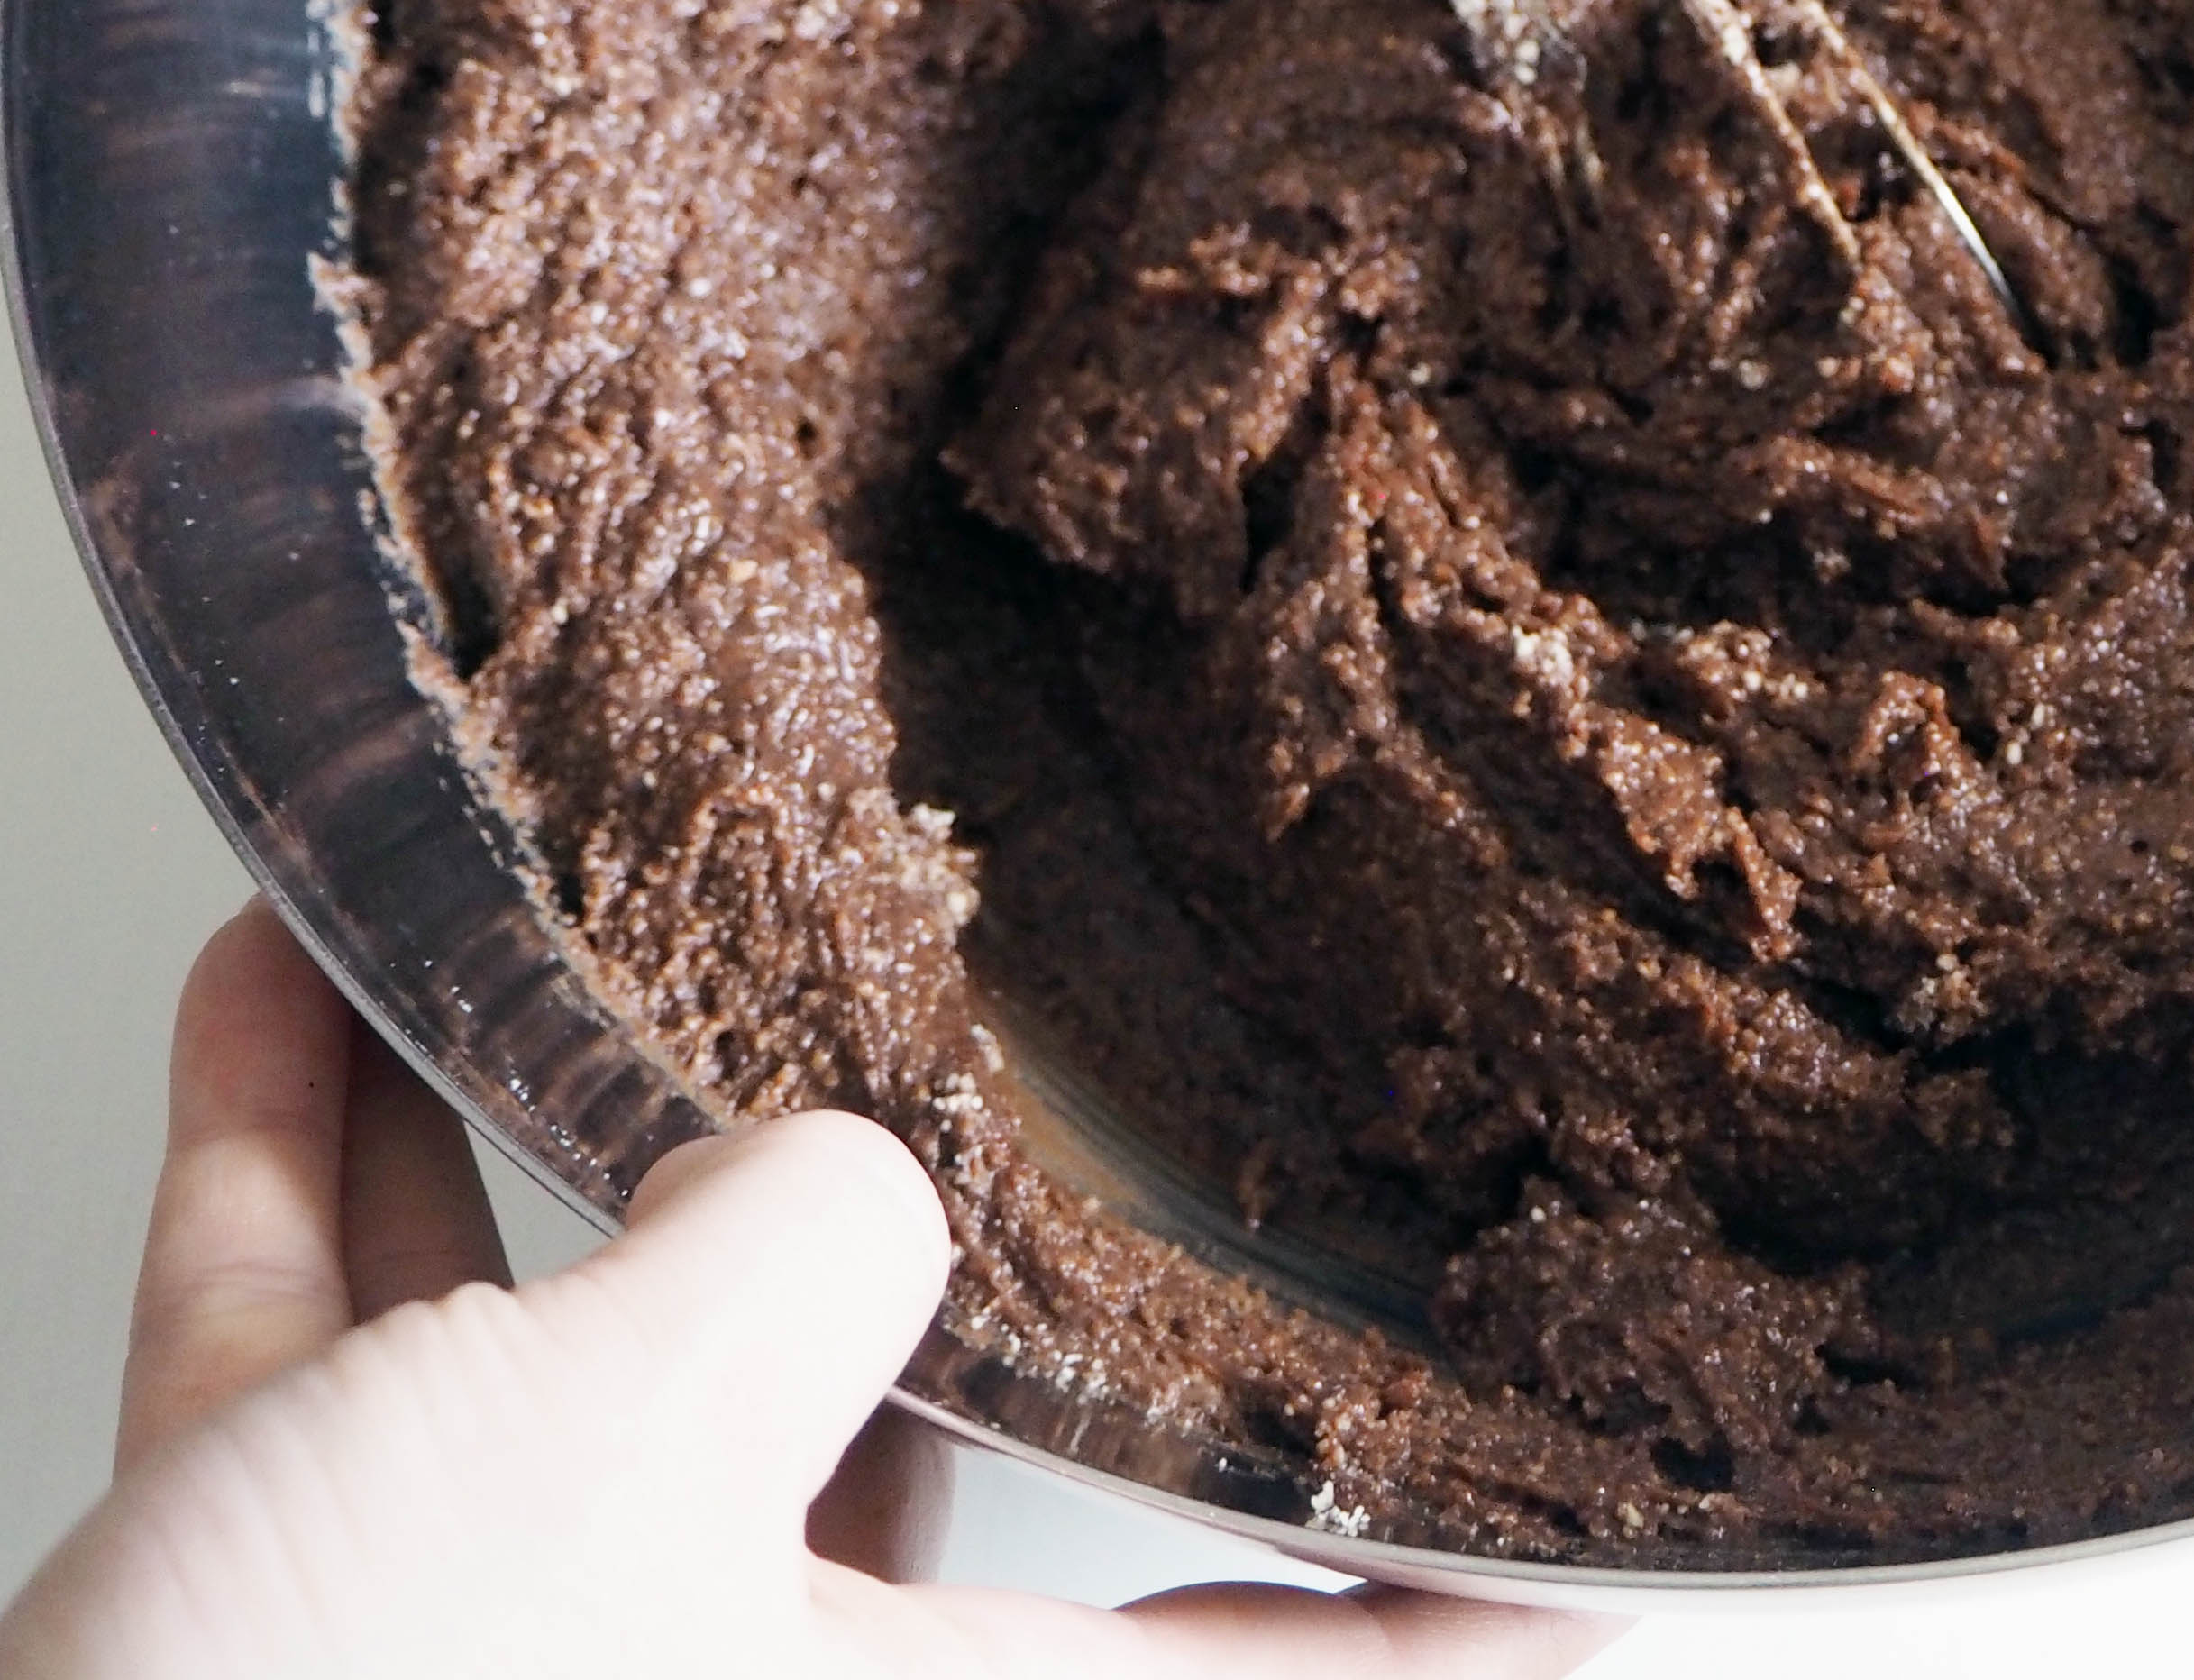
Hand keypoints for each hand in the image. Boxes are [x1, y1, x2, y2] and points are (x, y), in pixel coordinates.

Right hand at [0, 906, 1614, 1678]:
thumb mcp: (645, 1450)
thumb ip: (800, 1260)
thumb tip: (840, 1164)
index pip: (1292, 1662)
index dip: (1459, 1605)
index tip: (1602, 1566)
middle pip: (864, 1427)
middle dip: (840, 1210)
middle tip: (904, 1017)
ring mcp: (495, 1661)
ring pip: (554, 1353)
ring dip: (504, 1127)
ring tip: (510, 914)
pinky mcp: (266, 1638)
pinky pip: (317, 1362)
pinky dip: (299, 1183)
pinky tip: (283, 992)